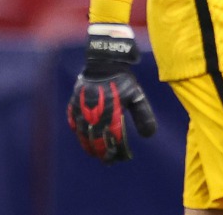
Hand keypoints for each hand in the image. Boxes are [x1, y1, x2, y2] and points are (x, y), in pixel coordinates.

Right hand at [67, 24, 157, 163]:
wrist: (104, 62)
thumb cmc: (123, 81)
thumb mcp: (137, 96)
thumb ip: (143, 116)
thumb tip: (150, 136)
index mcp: (110, 114)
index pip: (112, 140)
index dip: (115, 151)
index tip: (118, 159)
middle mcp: (94, 115)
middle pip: (96, 141)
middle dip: (102, 153)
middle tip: (107, 160)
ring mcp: (81, 110)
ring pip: (83, 135)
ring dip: (88, 146)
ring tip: (94, 153)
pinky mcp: (73, 104)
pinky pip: (73, 122)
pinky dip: (77, 131)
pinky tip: (81, 136)